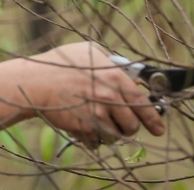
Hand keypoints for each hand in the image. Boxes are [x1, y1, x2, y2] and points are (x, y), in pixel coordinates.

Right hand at [18, 41, 163, 147]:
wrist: (35, 82)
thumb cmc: (60, 63)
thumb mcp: (88, 51)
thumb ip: (111, 61)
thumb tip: (128, 73)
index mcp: (115, 77)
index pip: (143, 102)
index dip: (153, 118)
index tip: (159, 128)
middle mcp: (109, 97)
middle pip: (132, 125)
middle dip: (129, 127)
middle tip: (122, 124)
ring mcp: (97, 114)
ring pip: (116, 136)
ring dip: (111, 133)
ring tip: (99, 124)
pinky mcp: (84, 128)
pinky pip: (97, 141)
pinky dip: (93, 138)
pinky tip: (84, 127)